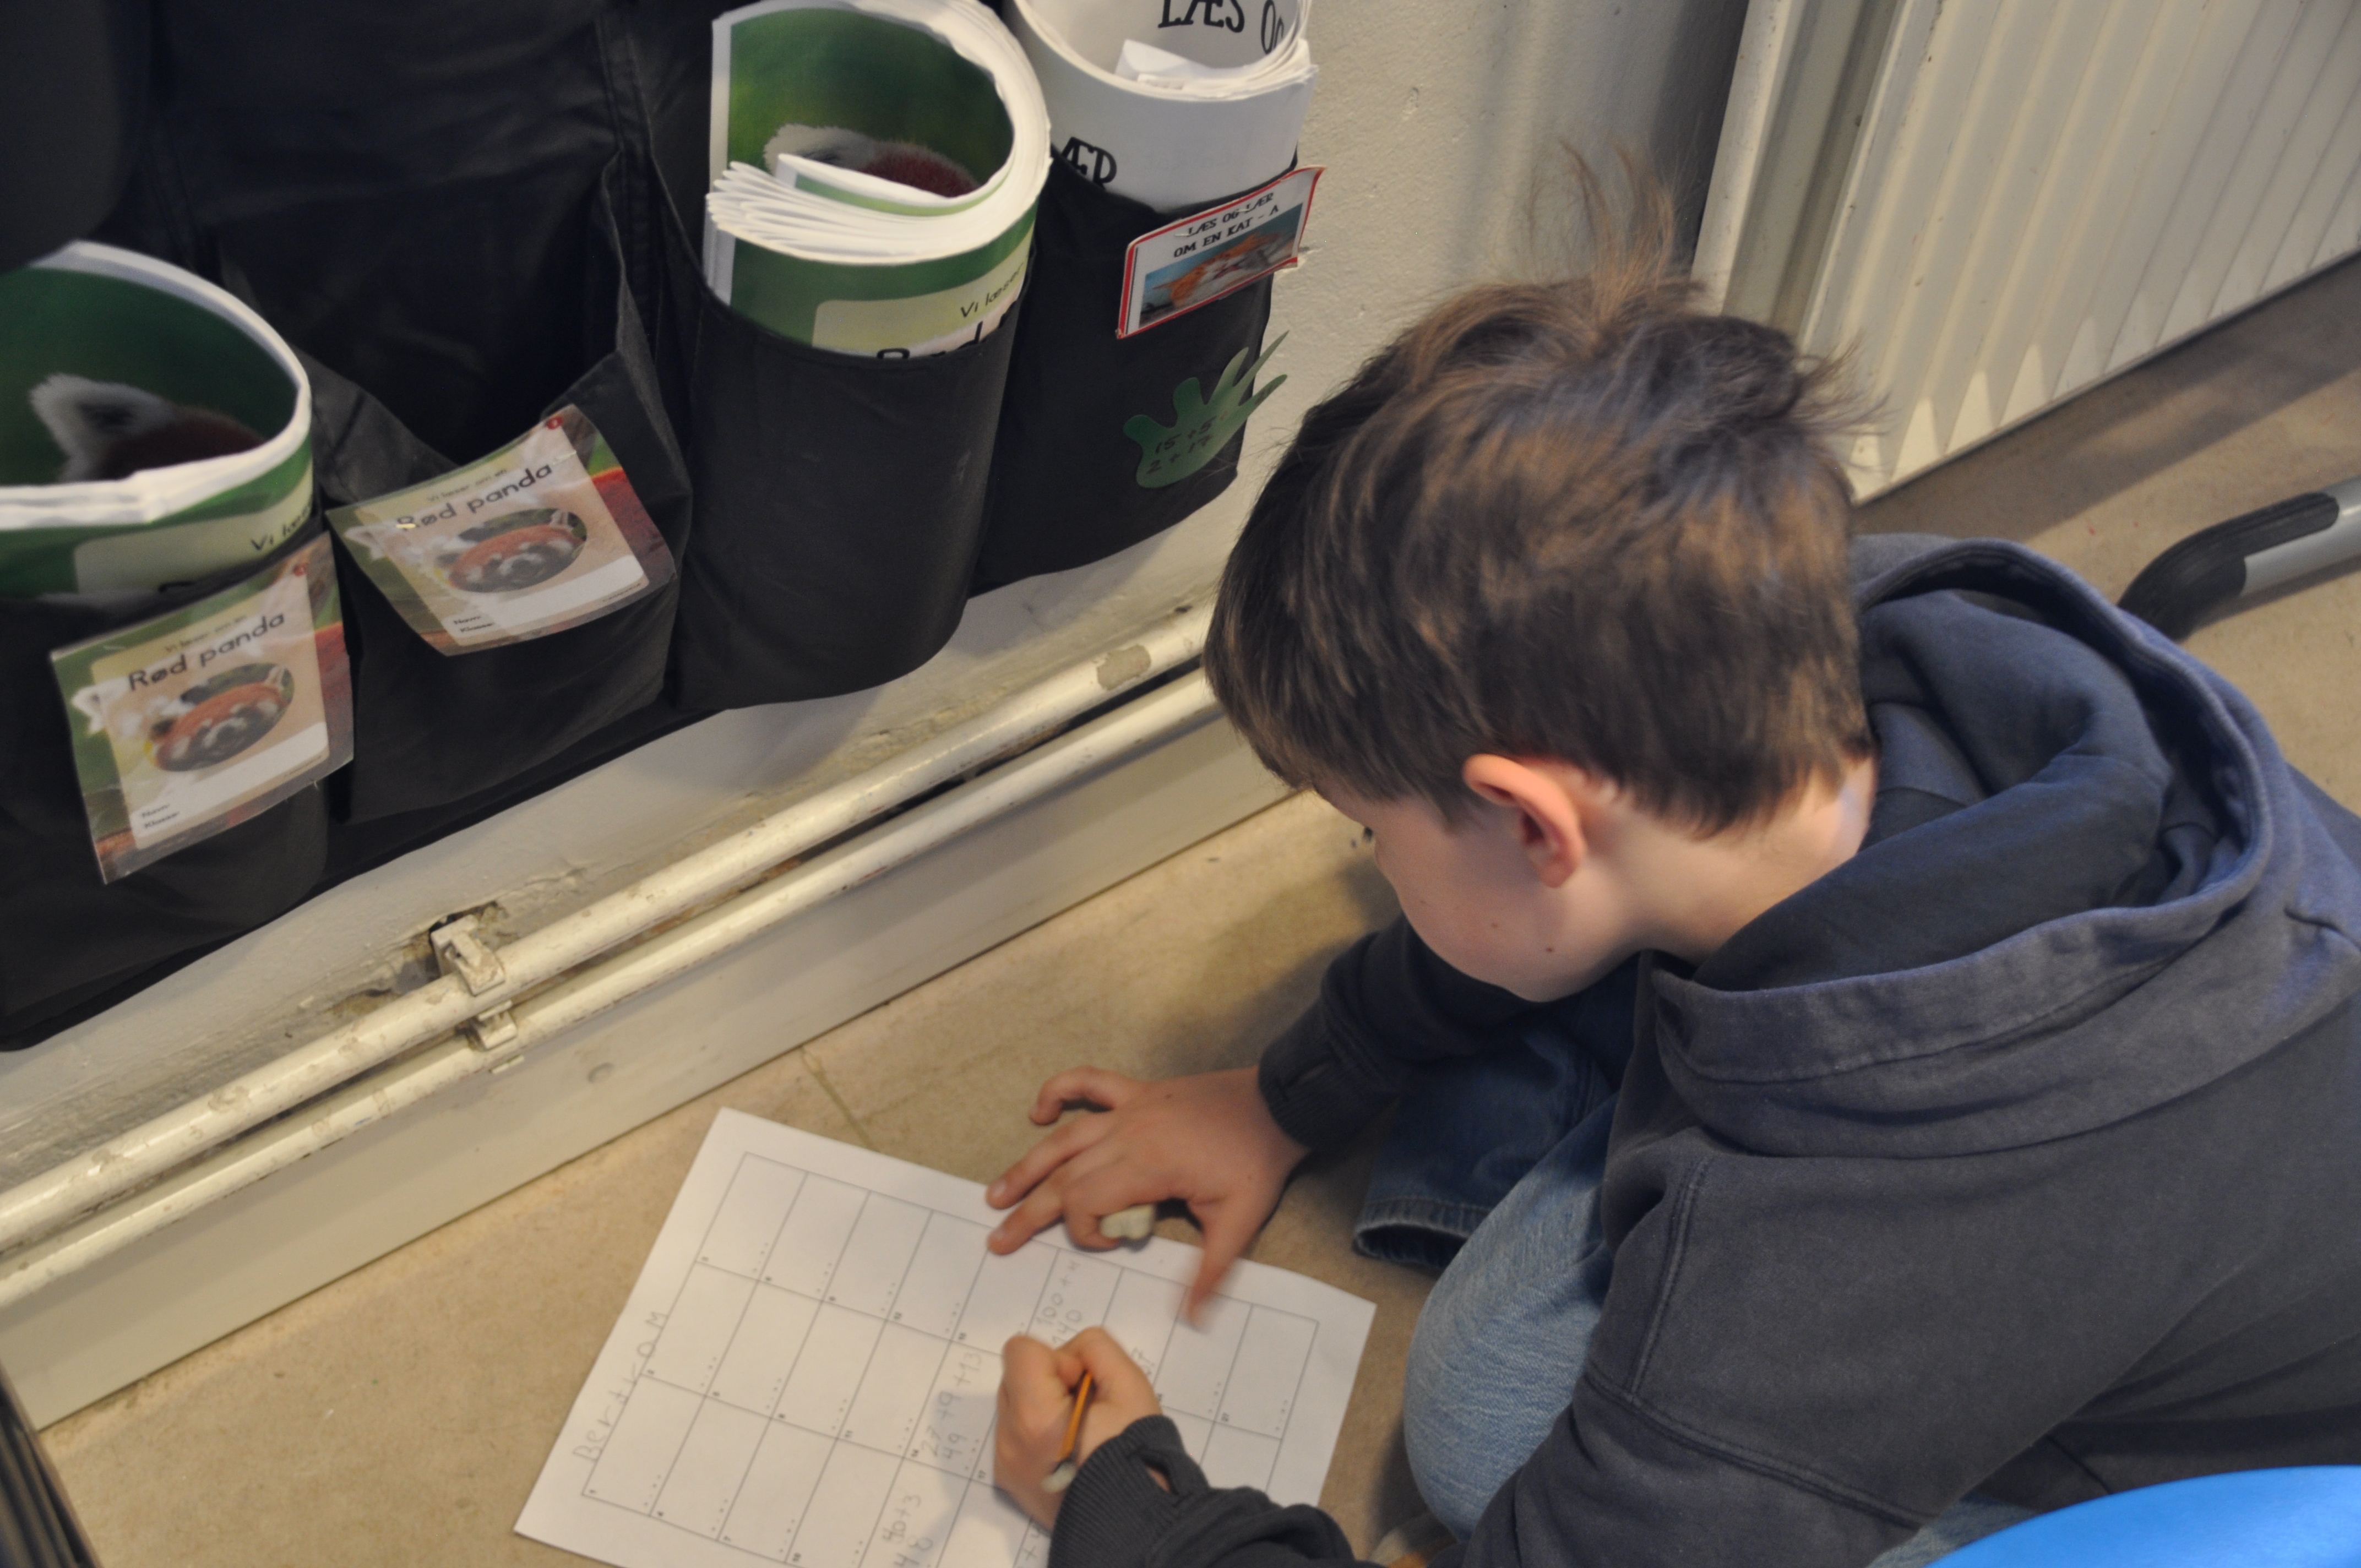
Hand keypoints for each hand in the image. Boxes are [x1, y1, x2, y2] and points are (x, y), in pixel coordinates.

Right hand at [986, 1067, 1307, 1313]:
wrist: (1278, 1105)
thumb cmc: (1257, 1163)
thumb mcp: (1239, 1223)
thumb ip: (1210, 1272)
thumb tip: (1192, 1321)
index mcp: (1146, 1166)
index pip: (1087, 1202)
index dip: (1086, 1231)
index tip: (1112, 1243)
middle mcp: (1127, 1134)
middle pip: (1063, 1175)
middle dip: (1028, 1210)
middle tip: (997, 1238)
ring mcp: (1130, 1109)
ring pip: (1065, 1138)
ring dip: (1028, 1165)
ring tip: (996, 1192)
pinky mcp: (1139, 1092)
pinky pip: (1089, 1082)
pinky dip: (1059, 1089)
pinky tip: (1039, 1111)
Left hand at [997, 1327, 1163, 1526]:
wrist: (1136, 1520)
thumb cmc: (1136, 1454)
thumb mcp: (1129, 1384)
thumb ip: (1096, 1349)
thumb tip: (1073, 1355)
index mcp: (1034, 1418)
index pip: (1022, 1349)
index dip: (1059, 1360)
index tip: (1083, 1388)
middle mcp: (1010, 1442)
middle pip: (1017, 1375)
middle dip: (1050, 1381)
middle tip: (1088, 1410)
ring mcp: (1007, 1464)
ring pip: (1016, 1403)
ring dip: (1043, 1405)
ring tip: (1080, 1433)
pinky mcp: (1010, 1478)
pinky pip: (1016, 1432)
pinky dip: (1038, 1431)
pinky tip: (1069, 1450)